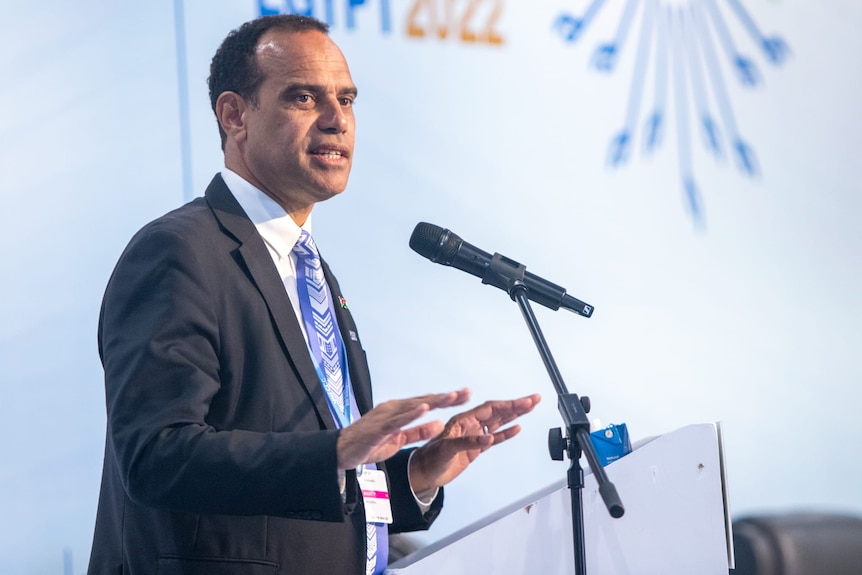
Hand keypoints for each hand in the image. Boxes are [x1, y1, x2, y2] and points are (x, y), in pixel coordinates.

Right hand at [336, 389, 470, 469]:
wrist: (342, 451)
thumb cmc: (370, 444)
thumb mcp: (399, 440)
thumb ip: (419, 432)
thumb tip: (439, 424)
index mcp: (400, 411)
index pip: (428, 403)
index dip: (447, 399)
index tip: (465, 395)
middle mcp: (395, 408)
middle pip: (425, 400)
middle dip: (446, 397)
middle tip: (466, 392)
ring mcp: (386, 415)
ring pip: (414, 406)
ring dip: (434, 401)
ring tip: (451, 397)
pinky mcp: (379, 426)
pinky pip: (398, 419)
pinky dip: (412, 413)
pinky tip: (425, 408)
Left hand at [407, 393, 540, 493]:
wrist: (423, 472)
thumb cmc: (430, 458)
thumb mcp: (447, 449)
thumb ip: (468, 442)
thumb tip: (488, 438)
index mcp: (464, 420)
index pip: (491, 409)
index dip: (509, 405)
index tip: (525, 402)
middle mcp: (470, 424)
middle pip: (498, 411)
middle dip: (517, 406)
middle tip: (535, 399)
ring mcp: (474, 435)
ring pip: (498, 422)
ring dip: (514, 415)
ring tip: (530, 407)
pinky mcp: (475, 447)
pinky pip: (494, 437)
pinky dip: (506, 433)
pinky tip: (516, 427)